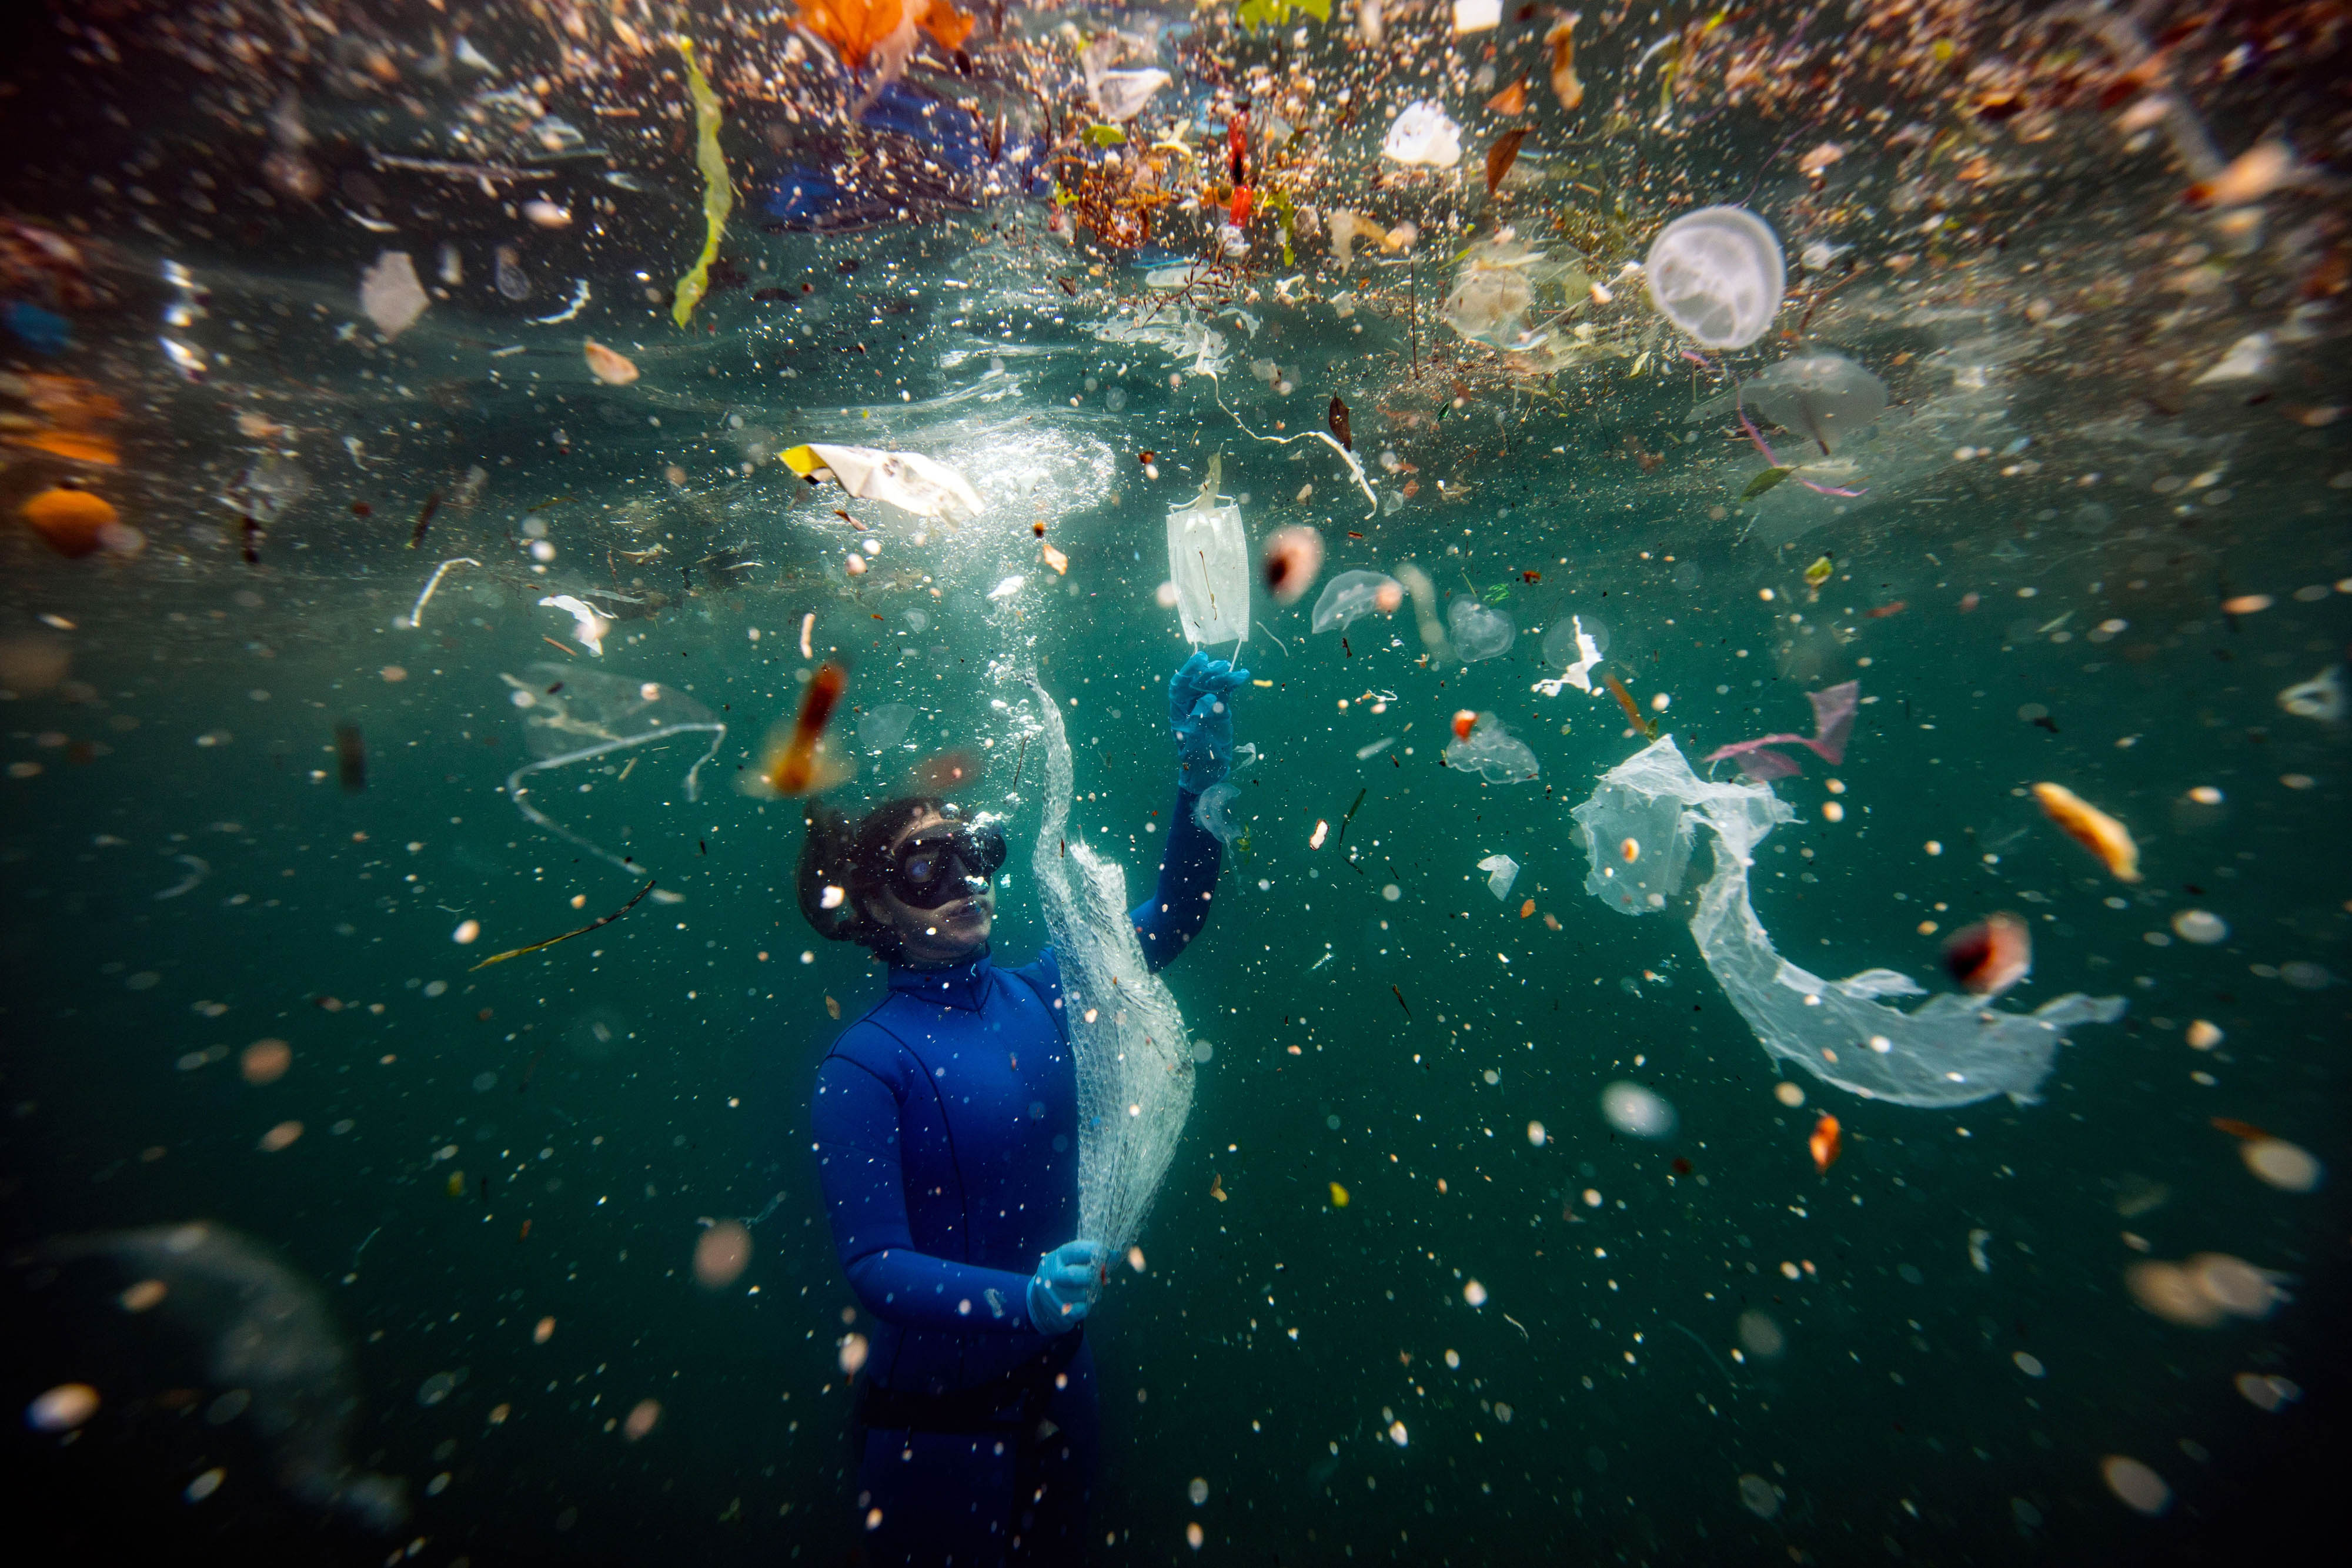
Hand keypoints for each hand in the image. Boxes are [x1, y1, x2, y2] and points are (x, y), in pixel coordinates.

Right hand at [1026, 1240, 1104, 1335]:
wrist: (1038, 1304)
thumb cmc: (1061, 1278)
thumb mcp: (1068, 1262)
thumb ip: (1089, 1256)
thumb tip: (1116, 1254)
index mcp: (1056, 1258)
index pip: (1077, 1250)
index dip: (1095, 1250)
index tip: (1107, 1254)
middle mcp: (1053, 1275)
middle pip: (1078, 1274)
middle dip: (1093, 1276)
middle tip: (1098, 1276)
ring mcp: (1055, 1295)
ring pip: (1084, 1294)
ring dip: (1092, 1293)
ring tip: (1089, 1290)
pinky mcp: (1060, 1312)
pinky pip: (1082, 1309)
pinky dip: (1087, 1306)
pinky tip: (1083, 1302)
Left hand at [1169, 650, 1251, 788]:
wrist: (1208, 771)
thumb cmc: (1196, 758)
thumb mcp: (1195, 739)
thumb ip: (1201, 718)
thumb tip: (1210, 698)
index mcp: (1178, 709)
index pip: (1180, 684)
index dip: (1189, 670)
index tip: (1201, 660)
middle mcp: (1190, 704)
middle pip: (1197, 681)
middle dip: (1208, 672)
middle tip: (1221, 666)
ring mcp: (1205, 705)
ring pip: (1212, 684)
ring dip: (1221, 675)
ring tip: (1231, 670)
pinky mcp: (1219, 708)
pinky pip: (1225, 692)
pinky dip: (1233, 683)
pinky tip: (1242, 675)